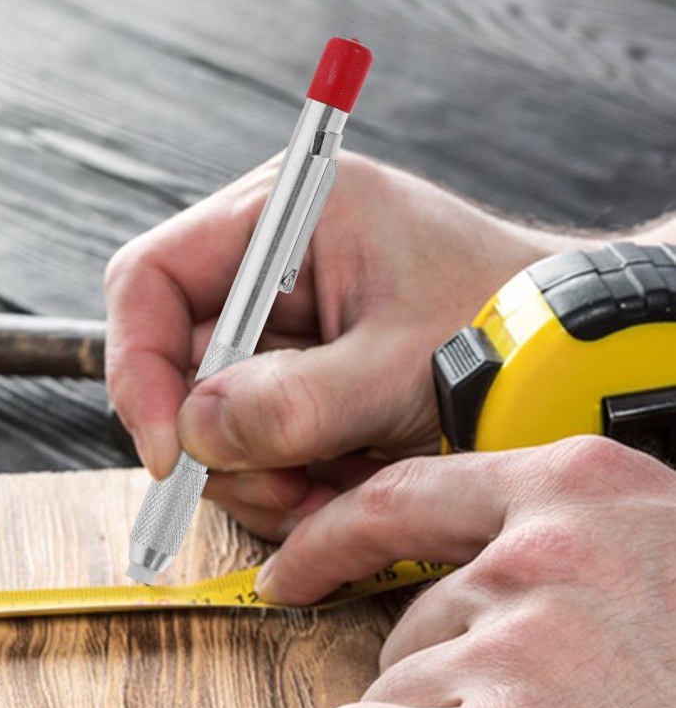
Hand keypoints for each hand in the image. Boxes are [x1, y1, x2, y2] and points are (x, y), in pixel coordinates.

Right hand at [105, 152, 592, 539]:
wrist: (565, 362)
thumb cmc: (505, 328)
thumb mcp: (401, 366)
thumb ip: (296, 402)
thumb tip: (194, 435)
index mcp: (286, 217)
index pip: (151, 280)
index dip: (142, 368)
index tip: (168, 452)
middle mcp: (267, 271)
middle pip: (177, 366)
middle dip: (218, 445)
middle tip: (281, 487)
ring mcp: (279, 334)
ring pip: (210, 422)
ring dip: (257, 475)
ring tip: (329, 489)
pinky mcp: (293, 384)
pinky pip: (250, 447)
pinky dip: (284, 484)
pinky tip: (338, 487)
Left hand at [256, 436, 675, 707]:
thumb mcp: (670, 556)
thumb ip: (579, 548)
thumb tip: (487, 576)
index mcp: (581, 492)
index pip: (404, 493)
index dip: (332, 536)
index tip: (293, 568)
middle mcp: (535, 556)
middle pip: (406, 620)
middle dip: (441, 679)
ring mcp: (511, 647)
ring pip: (389, 691)